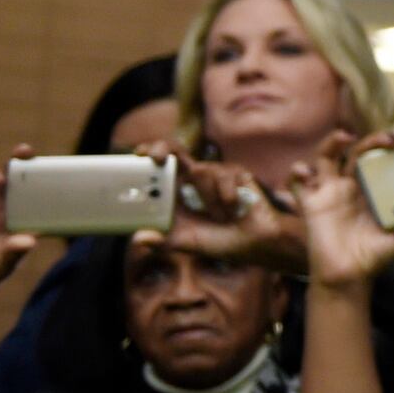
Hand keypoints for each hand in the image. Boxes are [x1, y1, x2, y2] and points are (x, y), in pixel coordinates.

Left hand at [143, 148, 308, 273]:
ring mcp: (214, 173)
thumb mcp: (187, 243)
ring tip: (221, 217)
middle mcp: (192, 179)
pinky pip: (223, 176)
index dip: (147, 157)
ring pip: (200, 171)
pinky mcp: (235, 172)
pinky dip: (226, 198)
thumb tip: (137, 238)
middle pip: (174, 151)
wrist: (256, 243)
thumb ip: (163, 241)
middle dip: (163, 149)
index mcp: (176, 193)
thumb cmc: (220, 242)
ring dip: (210, 200)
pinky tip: (234, 210)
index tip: (139, 155)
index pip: (157, 169)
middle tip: (157, 159)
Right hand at [290, 133, 393, 291]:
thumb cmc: (373, 258)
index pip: (380, 158)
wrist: (347, 279)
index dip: (388, 143)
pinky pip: (297, 184)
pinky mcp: (310, 204)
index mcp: (372, 190)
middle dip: (371, 141)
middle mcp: (350, 186)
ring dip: (331, 143)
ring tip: (344, 137)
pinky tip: (306, 173)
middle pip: (357, 152)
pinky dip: (297, 173)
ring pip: (325, 157)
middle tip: (390, 139)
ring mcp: (329, 192)